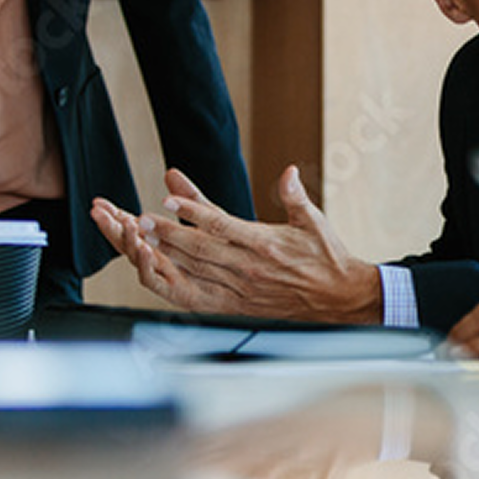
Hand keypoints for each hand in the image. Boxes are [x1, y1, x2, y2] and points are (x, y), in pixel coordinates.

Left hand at [91, 165, 383, 322]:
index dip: (194, 212)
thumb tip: (289, 173)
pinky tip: (156, 273)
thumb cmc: (326, 259)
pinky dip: (175, 284)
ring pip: (195, 271)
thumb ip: (295, 196)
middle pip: (200, 249)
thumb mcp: (314, 221)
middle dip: (167, 233)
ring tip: (139, 239)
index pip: (223, 226)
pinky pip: (199, 296)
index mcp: (266, 244)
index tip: (170, 200)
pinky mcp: (236, 306)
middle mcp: (249, 268)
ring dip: (165, 255)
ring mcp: (240, 290)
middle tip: (139, 219)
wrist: (340, 300)